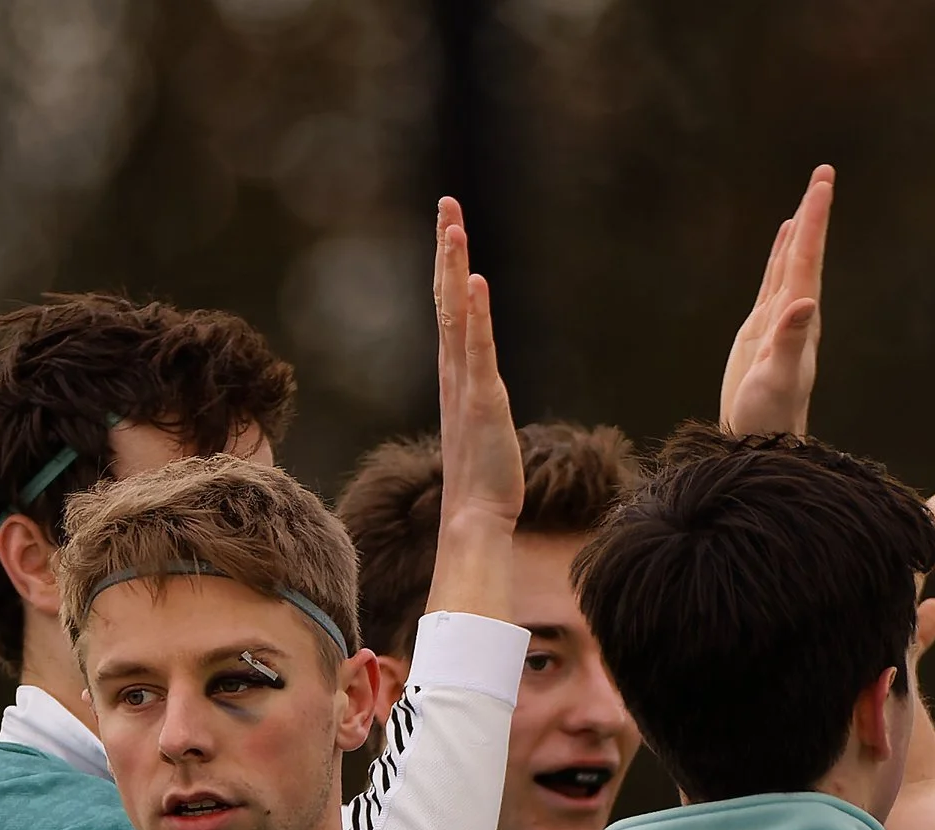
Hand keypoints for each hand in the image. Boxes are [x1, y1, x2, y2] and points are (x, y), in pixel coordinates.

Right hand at [424, 197, 522, 623]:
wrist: (477, 519)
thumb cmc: (484, 482)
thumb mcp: (486, 429)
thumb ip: (482, 404)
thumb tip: (487, 396)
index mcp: (456, 376)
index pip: (451, 311)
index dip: (449, 268)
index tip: (449, 227)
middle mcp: (455, 373)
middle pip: (447, 299)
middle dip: (447, 251)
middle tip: (447, 204)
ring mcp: (466, 385)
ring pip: (457, 316)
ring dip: (455, 270)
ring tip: (454, 226)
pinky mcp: (483, 402)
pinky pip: (478, 350)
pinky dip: (477, 315)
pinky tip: (477, 282)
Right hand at [721, 165, 833, 437]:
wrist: (762, 445)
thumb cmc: (768, 418)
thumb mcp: (776, 379)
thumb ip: (789, 342)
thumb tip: (804, 303)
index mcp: (800, 320)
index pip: (808, 261)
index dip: (814, 222)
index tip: (822, 184)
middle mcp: (796, 315)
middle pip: (806, 254)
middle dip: (814, 213)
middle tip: (824, 172)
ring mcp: (781, 321)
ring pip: (793, 263)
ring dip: (801, 230)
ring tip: (810, 196)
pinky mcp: (763, 330)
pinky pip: (776, 281)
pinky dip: (782, 255)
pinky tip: (786, 239)